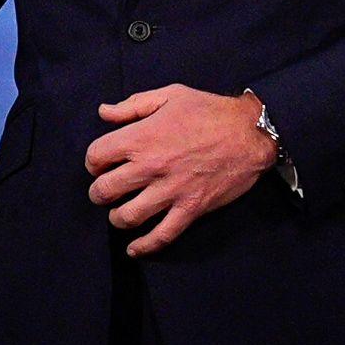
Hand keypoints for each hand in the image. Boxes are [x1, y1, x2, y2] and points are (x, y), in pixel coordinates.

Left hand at [84, 86, 275, 256]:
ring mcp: (171, 191)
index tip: (100, 163)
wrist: (251, 133)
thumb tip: (103, 113)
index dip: (93, 161)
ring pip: (128, 216)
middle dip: (99, 192)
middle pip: (105, 189)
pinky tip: (134, 249)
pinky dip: (144, 246)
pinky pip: (162, 235)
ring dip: (116, 217)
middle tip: (105, 190)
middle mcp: (150, 166)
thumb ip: (132, 106)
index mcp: (141, 137)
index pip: (96, 156)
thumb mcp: (169, 95)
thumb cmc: (210, 111)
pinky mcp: (191, 209)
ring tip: (118, 212)